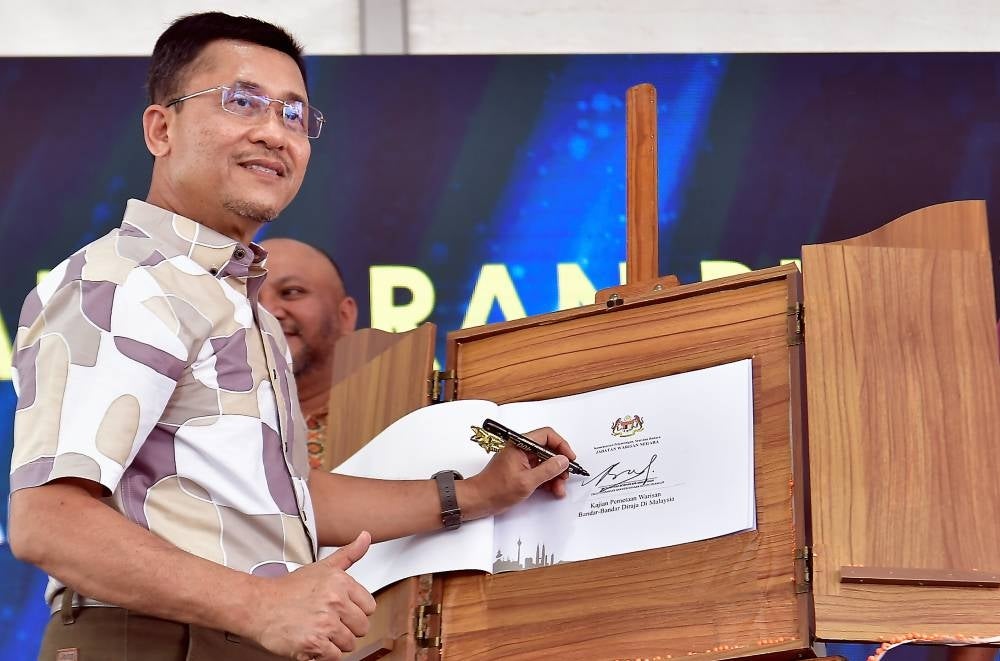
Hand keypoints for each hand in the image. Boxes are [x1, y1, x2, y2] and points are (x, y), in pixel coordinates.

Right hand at [251, 531, 376, 659]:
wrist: (258, 606)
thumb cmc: (288, 589)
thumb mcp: (322, 567)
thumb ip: (348, 554)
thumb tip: (366, 537)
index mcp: (341, 583)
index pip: (369, 606)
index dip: (355, 610)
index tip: (341, 610)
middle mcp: (335, 602)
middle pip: (362, 627)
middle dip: (346, 628)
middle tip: (327, 621)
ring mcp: (325, 624)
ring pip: (349, 643)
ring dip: (335, 642)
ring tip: (318, 630)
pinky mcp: (314, 644)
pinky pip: (334, 657)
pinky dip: (324, 654)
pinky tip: (312, 641)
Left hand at [462, 427, 575, 518]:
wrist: (478, 500)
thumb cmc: (496, 490)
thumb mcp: (526, 481)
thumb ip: (547, 470)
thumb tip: (563, 461)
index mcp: (520, 444)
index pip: (546, 435)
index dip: (561, 445)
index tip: (570, 459)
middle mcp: (521, 449)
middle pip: (547, 450)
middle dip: (559, 465)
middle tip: (565, 477)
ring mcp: (521, 460)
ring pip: (545, 463)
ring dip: (554, 475)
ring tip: (559, 489)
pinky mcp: (520, 471)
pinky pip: (538, 472)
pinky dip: (547, 480)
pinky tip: (553, 490)